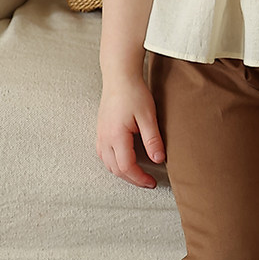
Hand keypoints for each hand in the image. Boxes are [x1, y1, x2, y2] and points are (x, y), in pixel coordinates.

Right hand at [97, 73, 165, 188]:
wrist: (119, 77)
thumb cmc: (134, 93)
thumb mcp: (148, 117)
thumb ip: (152, 140)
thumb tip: (158, 160)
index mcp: (116, 136)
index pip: (127, 167)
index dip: (140, 178)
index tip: (152, 182)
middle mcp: (104, 138)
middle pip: (116, 169)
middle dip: (132, 179)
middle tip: (148, 182)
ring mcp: (100, 135)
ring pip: (107, 164)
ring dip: (122, 172)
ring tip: (138, 174)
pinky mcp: (100, 131)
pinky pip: (103, 155)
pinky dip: (114, 163)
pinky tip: (124, 161)